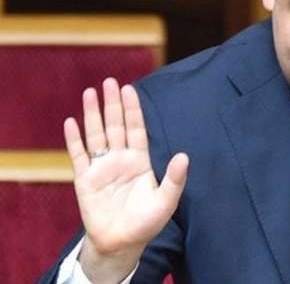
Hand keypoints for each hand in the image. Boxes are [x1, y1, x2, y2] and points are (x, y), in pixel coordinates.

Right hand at [64, 78, 188, 281]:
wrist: (122, 242)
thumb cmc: (146, 222)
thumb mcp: (166, 201)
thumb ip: (175, 179)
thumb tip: (185, 155)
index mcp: (140, 160)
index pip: (136, 128)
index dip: (133, 109)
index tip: (129, 89)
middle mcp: (120, 159)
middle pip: (115, 125)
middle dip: (113, 104)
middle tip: (110, 81)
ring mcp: (101, 168)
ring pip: (96, 135)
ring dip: (92, 114)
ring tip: (90, 92)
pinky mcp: (84, 180)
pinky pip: (78, 156)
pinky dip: (74, 140)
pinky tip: (71, 123)